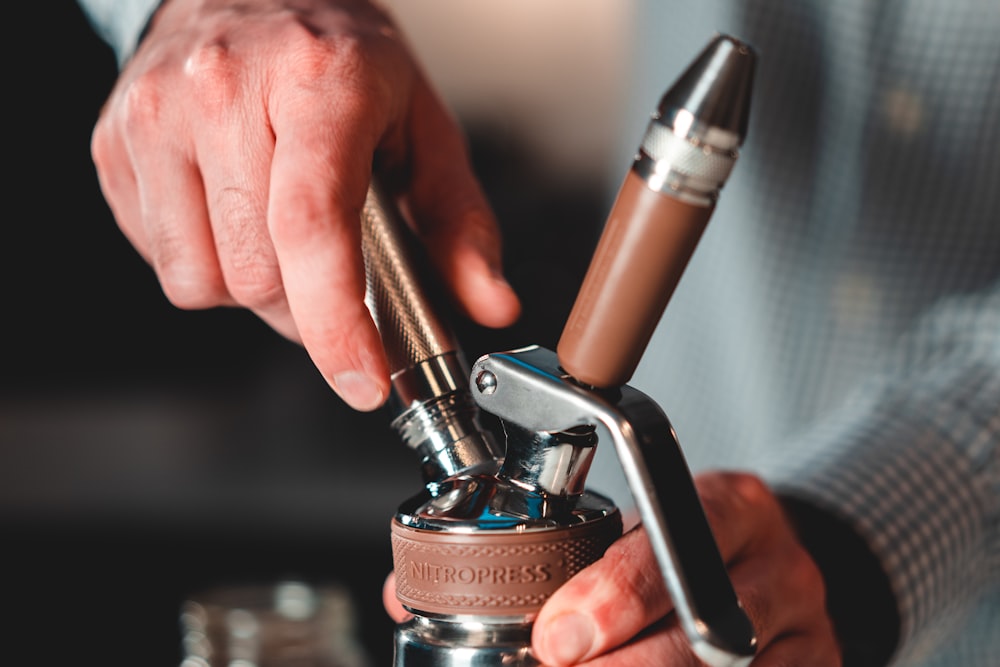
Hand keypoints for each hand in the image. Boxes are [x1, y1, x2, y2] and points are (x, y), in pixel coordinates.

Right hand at [91, 0, 519, 409]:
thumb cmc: (340, 62)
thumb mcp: (422, 127)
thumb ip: (461, 224)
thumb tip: (491, 304)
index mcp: (315, 83)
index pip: (312, 226)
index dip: (337, 323)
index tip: (363, 381)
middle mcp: (222, 92)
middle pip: (257, 274)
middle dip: (304, 305)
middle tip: (330, 271)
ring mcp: (156, 117)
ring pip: (201, 282)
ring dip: (251, 288)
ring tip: (275, 233)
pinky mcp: (115, 144)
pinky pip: (162, 261)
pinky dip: (206, 264)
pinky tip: (231, 215)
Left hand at [531, 471, 840, 665]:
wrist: (771, 567)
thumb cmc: (692, 549)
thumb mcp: (656, 531)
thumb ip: (608, 562)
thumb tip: (548, 626)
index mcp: (737, 505)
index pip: (674, 547)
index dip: (613, 597)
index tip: (561, 636)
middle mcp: (784, 563)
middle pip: (704, 629)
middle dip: (626, 664)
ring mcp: (810, 624)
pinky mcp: (820, 665)